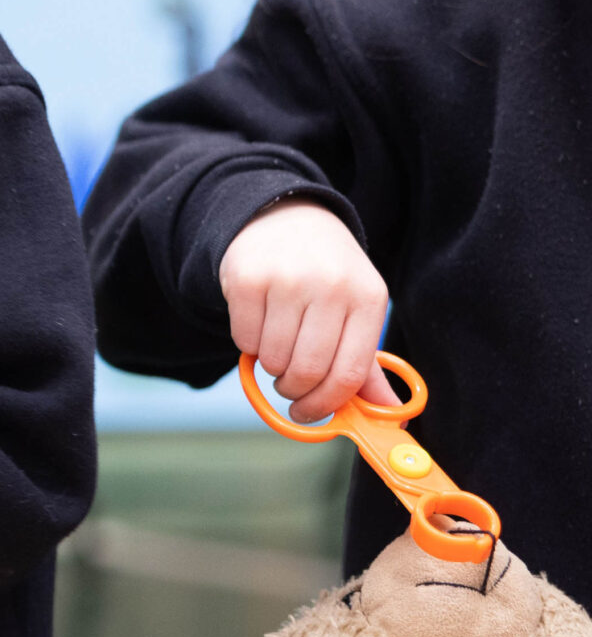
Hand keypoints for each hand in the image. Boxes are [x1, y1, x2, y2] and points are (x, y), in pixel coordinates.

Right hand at [220, 199, 397, 423]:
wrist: (285, 217)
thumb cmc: (327, 275)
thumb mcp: (357, 310)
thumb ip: (367, 366)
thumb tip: (392, 419)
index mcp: (368, 299)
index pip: (350, 374)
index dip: (327, 405)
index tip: (309, 414)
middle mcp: (330, 286)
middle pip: (308, 370)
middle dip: (294, 390)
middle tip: (288, 385)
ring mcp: (286, 280)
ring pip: (272, 359)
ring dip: (270, 366)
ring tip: (277, 346)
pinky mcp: (247, 279)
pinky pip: (243, 339)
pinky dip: (247, 344)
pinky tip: (260, 323)